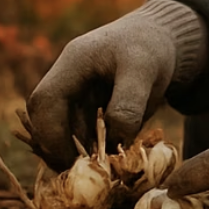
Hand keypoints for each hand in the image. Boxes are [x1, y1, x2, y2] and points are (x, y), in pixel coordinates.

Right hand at [25, 0, 203, 170]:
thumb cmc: (152, 48)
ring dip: (78, 149)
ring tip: (104, 162)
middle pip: (46, 118)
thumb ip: (128, 104)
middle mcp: (67, 76)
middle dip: (61, 147)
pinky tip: (110, 153)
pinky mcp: (88, 103)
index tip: (75, 161)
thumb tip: (112, 143)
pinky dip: (91, 145)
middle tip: (87, 170)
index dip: (51, 135)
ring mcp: (76, 90)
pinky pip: (80, 130)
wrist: (165, 38)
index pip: (44, 101)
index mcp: (73, 61)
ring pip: (63, 127)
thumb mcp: (144, 70)